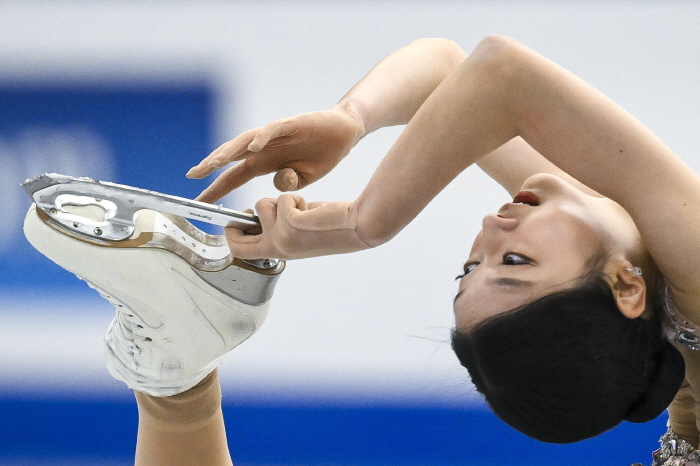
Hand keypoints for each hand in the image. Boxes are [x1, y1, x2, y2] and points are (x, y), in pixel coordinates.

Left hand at [187, 102, 364, 202]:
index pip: (234, 177)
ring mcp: (275, 136)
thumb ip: (288, 185)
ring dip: (228, 151)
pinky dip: (261, 137)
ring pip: (245, 141)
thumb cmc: (321, 155)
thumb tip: (277, 185)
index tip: (199, 202)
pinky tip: (252, 147)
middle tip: (192, 176)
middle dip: (211, 166)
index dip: (216, 188)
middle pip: (231, 157)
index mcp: (264, 164)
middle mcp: (263, 148)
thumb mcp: (304, 180)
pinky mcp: (291, 124)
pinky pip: (272, 130)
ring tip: (213, 162)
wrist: (344, 133)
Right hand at [225, 194, 370, 259]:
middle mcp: (277, 248)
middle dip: (237, 221)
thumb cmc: (331, 228)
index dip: (232, 235)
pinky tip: (312, 208)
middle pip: (236, 238)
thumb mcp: (297, 235)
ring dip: (280, 200)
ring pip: (263, 205)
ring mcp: (282, 236)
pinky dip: (296, 197)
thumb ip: (277, 230)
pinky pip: (283, 197)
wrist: (356, 228)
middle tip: (248, 211)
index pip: (239, 251)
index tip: (237, 222)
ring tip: (302, 209)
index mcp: (277, 254)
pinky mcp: (290, 221)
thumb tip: (256, 216)